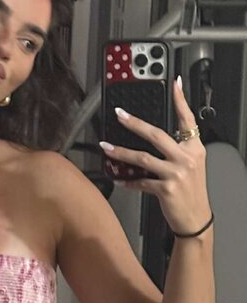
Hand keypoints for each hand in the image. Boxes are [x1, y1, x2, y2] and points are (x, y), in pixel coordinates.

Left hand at [99, 78, 212, 234]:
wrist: (196, 219)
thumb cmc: (191, 192)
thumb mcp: (192, 166)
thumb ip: (178, 150)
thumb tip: (154, 137)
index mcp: (194, 148)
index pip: (188, 119)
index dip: (181, 100)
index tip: (175, 83)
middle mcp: (187, 158)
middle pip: (157, 135)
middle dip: (135, 123)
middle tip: (120, 114)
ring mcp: (177, 173)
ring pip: (143, 157)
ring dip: (121, 152)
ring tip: (106, 147)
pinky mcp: (167, 189)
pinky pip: (141, 182)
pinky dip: (128, 181)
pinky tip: (119, 180)